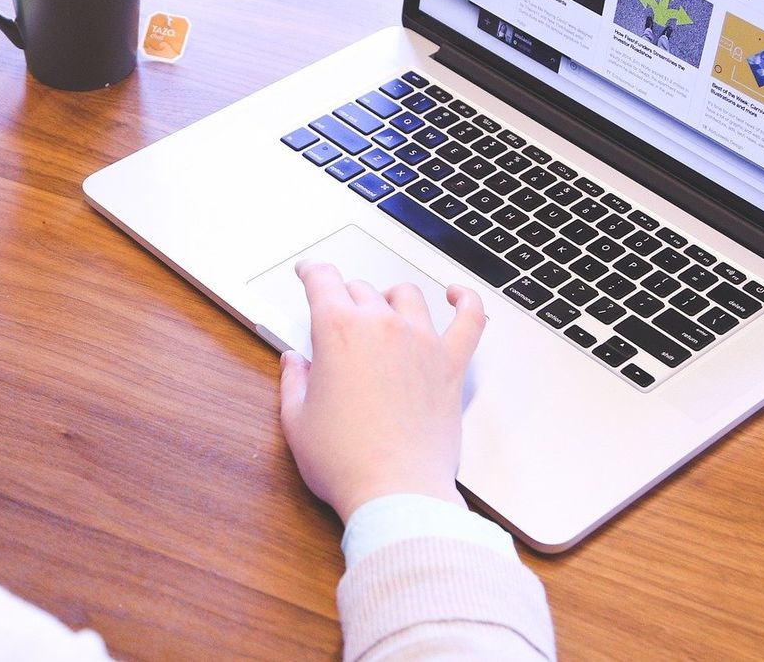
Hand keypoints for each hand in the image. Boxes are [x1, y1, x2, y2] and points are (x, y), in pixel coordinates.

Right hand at [278, 260, 487, 521]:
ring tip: (383, 309)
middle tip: (337, 314)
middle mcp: (382, 326)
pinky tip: (457, 295)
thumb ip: (294, 382)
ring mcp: (422, 342)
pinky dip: (465, 301)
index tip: (309, 272)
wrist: (396, 491)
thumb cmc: (346, 462)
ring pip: (407, 295)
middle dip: (344, 297)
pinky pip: (469, 319)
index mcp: (338, 332)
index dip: (311, 271)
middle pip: (361, 289)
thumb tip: (295, 363)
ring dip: (390, 297)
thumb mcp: (297, 421)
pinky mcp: (451, 365)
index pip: (323, 281)